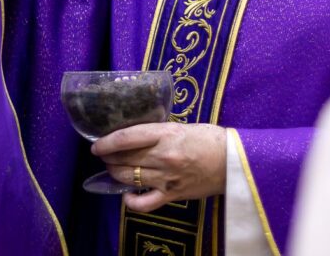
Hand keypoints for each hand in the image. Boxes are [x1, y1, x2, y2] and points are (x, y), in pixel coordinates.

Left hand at [92, 122, 226, 212]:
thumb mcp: (180, 126)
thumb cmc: (209, 138)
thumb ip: (157, 132)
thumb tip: (133, 136)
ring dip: (115, 173)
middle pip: (123, 159)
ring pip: (128, 178)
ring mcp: (166, 177)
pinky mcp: (172, 195)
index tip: (97, 145)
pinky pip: (144, 203)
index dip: (106, 142)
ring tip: (113, 169)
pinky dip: (130, 201)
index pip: (126, 138)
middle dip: (108, 157)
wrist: (233, 160)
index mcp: (165, 134)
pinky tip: (126, 195)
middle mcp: (163, 156)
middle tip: (104, 155)